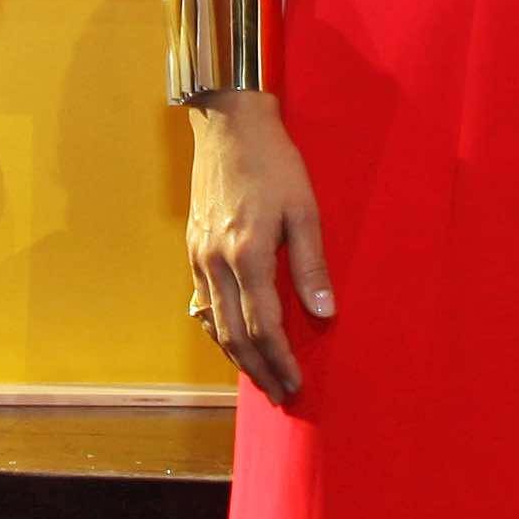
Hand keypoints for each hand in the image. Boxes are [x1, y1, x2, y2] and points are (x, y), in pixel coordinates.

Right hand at [181, 98, 334, 408]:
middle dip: (259, 369)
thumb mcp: (304, 209)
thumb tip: (325, 313)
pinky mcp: (193, 247)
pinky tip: (229, 340)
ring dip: (236, 355)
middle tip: (279, 394)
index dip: (280, 359)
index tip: (296, 383)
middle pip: (235, 334)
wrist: (228, 124)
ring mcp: (199, 256)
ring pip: (214, 322)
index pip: (264, 325)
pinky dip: (217, 328)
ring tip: (258, 377)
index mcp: (247, 254)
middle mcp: (217, 261)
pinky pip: (203, 301)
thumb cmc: (274, 162)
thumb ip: (311, 265)